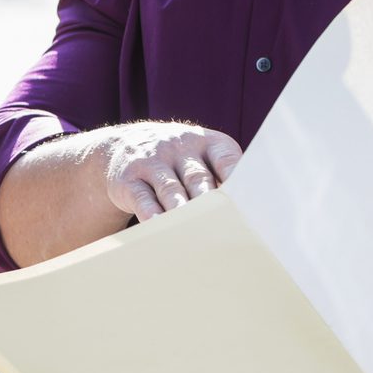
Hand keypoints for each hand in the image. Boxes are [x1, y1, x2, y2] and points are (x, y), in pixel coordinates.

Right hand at [100, 121, 241, 221]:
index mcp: (207, 143)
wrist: (124, 145)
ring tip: (192, 229)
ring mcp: (152, 162)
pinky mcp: (128, 179)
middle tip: (223, 223)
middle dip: (209, 201)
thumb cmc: (178, 161)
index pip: (225, 160)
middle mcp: (179, 148)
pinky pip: (142, 197)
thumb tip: (248, 213)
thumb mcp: (201, 157)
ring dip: (181, 209)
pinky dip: (150, 212)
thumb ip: (223, 178)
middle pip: (198, 178)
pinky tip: (158, 225)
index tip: (246, 201)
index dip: (237, 179)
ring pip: (170, 189)